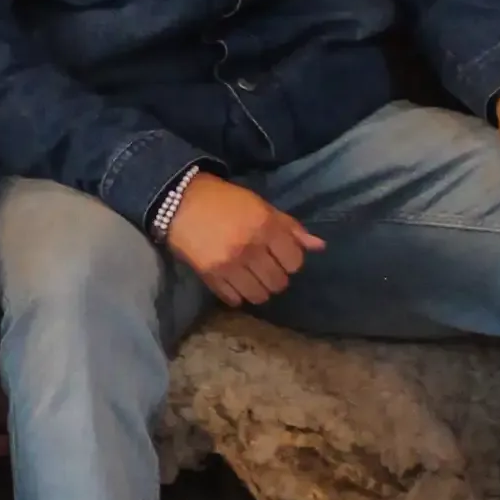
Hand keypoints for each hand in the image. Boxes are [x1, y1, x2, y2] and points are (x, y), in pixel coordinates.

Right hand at [162, 172, 324, 305]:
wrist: (180, 202)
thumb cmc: (225, 201)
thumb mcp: (261, 206)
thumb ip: (290, 227)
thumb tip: (319, 246)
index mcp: (265, 226)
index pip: (294, 262)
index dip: (290, 260)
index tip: (280, 255)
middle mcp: (249, 248)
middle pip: (278, 282)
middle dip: (275, 276)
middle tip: (265, 266)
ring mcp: (229, 265)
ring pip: (259, 296)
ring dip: (258, 289)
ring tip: (251, 277)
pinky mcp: (210, 277)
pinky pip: (235, 299)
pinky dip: (238, 294)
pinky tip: (234, 281)